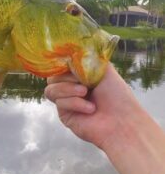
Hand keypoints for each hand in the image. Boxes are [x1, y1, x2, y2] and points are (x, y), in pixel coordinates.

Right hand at [45, 64, 164, 173]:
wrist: (122, 120)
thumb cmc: (117, 95)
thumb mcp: (104, 69)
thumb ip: (87, 58)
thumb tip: (70, 53)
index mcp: (79, 76)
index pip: (60, 66)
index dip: (62, 64)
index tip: (69, 63)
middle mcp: (71, 88)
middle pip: (52, 77)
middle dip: (67, 78)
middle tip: (83, 81)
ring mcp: (66, 102)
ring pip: (51, 90)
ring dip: (68, 89)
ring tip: (85, 93)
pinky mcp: (64, 115)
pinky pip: (59, 103)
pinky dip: (75, 103)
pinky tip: (89, 108)